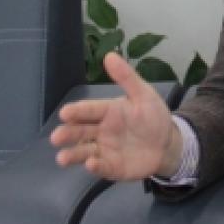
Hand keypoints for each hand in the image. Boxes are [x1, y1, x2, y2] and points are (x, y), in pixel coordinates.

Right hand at [50, 52, 181, 179]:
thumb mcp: (143, 94)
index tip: (64, 113)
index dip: (77, 111)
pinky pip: (101, 167)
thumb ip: (126, 77)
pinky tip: (91, 164)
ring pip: (84, 151)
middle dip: (67, 134)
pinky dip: (95, 166)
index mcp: (107, 111)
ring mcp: (105, 150)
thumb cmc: (153, 117)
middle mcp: (101, 131)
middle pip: (80, 131)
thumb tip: (109, 55)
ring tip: (62, 158)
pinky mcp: (112, 167)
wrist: (168, 144)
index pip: (88, 110)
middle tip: (56, 137)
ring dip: (72, 154)